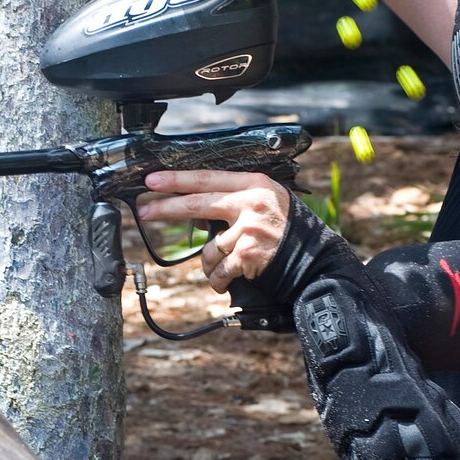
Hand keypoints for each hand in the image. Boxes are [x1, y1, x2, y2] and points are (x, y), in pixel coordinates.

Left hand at [133, 169, 290, 290]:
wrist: (316, 262)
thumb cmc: (289, 233)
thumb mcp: (268, 204)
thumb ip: (236, 202)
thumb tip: (196, 214)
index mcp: (255, 185)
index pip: (207, 178)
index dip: (177, 180)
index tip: (153, 180)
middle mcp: (250, 204)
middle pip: (197, 203)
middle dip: (165, 208)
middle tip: (144, 210)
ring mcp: (248, 230)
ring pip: (208, 248)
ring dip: (210, 263)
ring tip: (225, 268)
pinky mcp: (247, 256)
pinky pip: (218, 270)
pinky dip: (219, 279)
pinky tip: (228, 281)